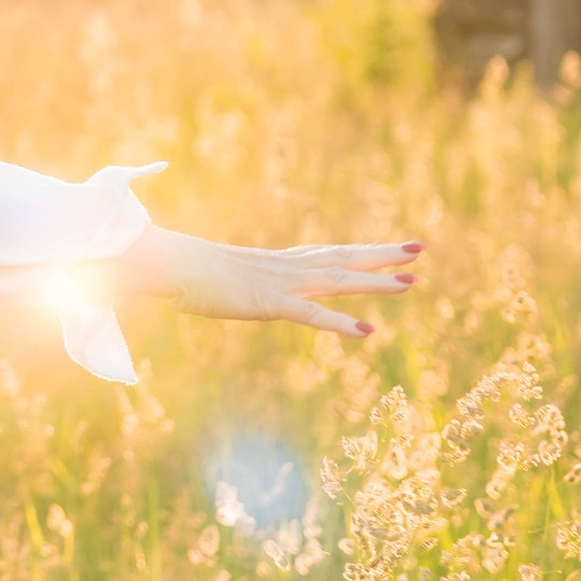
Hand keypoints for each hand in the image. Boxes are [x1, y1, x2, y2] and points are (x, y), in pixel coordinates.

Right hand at [127, 223, 420, 342]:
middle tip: (419, 249)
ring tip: (412, 282)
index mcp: (273, 263)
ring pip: (339, 281)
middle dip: (382, 255)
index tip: (386, 249)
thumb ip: (216, 280)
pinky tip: (369, 332)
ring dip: (376, 282)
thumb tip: (205, 284)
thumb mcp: (204, 275)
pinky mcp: (269, 303)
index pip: (325, 255)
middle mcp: (284, 268)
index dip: (358, 253)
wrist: (161, 262)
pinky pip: (312, 316)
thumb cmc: (173, 266)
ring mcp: (279, 284)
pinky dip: (342, 324)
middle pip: (343, 258)